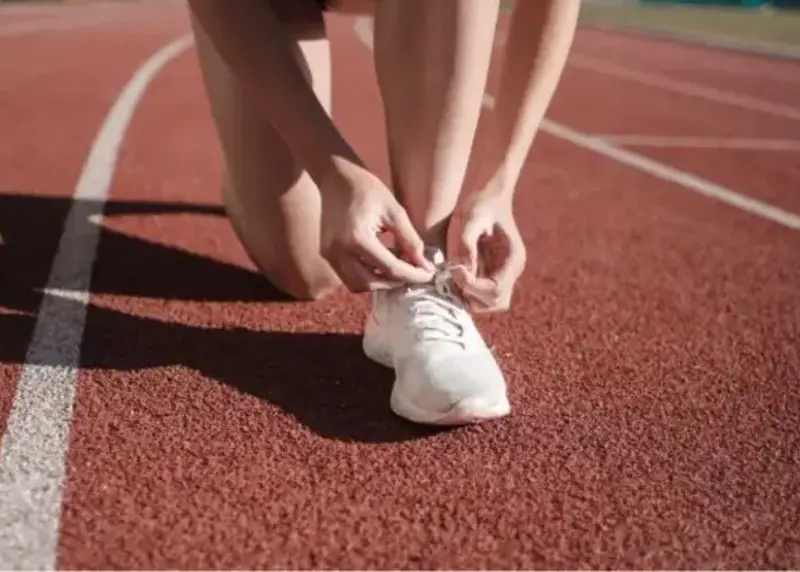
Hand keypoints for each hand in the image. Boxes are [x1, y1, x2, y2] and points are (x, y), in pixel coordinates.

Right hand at [319, 161, 434, 292]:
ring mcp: (330, 254)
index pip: (390, 268)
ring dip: (379, 283)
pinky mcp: (327, 254)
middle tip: (414, 274)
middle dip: (395, 282)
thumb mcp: (395, 211)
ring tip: (398, 270)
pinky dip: (366, 276)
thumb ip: (410, 239)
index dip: (412, 274)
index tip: (428, 274)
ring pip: (358, 285)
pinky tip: (381, 264)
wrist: (337, 178)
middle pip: (372, 282)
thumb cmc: (368, 189)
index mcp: (358, 238)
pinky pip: (348, 277)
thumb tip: (423, 264)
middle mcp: (340, 251)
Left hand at [447, 192, 525, 312]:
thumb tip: (462, 269)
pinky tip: (454, 274)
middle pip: (495, 302)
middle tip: (453, 276)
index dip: (472, 287)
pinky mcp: (491, 274)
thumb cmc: (480, 204)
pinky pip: (480, 295)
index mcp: (513, 259)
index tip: (455, 270)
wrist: (487, 195)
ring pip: (488, 304)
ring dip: (468, 296)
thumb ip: (466, 242)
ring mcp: (503, 274)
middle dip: (472, 295)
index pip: (496, 290)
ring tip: (453, 276)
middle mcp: (511, 271)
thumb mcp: (471, 217)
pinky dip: (466, 292)